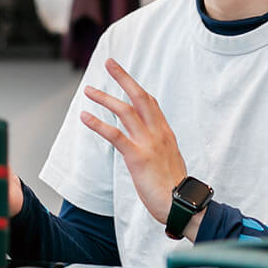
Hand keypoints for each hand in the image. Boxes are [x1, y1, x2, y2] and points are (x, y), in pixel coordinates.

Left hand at [81, 59, 198, 235]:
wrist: (182, 205)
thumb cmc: (174, 189)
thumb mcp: (170, 161)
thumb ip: (159, 148)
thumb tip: (150, 146)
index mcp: (166, 133)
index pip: (150, 102)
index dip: (136, 87)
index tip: (124, 77)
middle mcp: (158, 133)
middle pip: (140, 96)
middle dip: (123, 78)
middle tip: (109, 63)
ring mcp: (148, 143)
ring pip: (125, 110)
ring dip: (105, 98)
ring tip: (88, 91)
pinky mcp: (137, 157)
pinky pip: (115, 134)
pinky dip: (98, 123)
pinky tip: (85, 116)